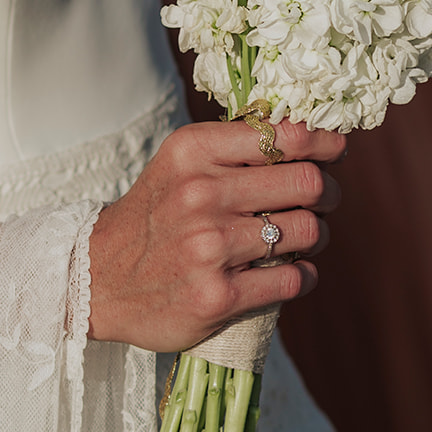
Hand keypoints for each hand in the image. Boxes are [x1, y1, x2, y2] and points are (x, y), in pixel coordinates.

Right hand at [87, 118, 345, 350]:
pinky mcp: (219, 295)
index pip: (286, 136)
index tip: (335, 151)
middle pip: (309, 183)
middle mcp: (202, 194)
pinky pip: (295, 279)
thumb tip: (310, 136)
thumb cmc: (155, 215)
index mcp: (194, 151)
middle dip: (328, 192)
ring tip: (301, 238)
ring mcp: (210, 247)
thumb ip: (236, 148)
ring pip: (309, 232)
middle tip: (324, 199)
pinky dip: (304, 275)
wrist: (96, 278)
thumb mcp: (181, 164)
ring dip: (316, 236)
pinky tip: (292, 272)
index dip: (324, 143)